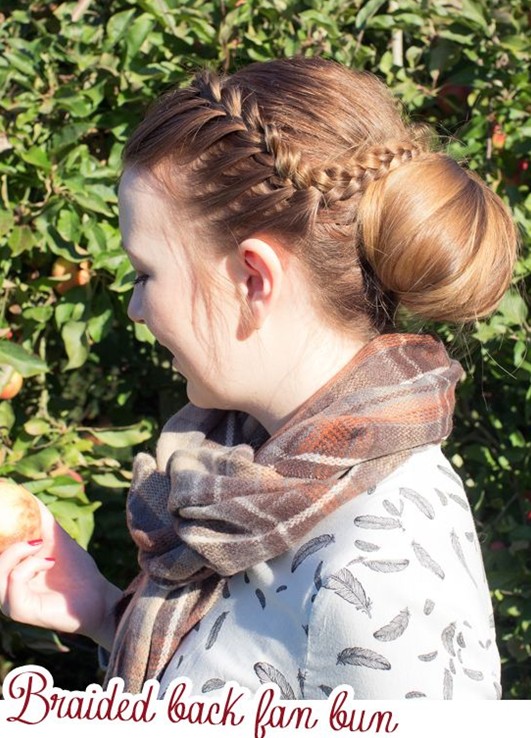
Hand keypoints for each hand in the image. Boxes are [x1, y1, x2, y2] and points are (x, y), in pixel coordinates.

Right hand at [0, 497, 121, 650]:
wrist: (99, 596)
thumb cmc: (78, 572)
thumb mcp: (56, 540)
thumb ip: (41, 522)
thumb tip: (29, 496)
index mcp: (9, 574)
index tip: (1, 504)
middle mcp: (4, 589)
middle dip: (1, 542)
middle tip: (18, 526)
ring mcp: (9, 602)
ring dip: (17, 551)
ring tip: (39, 544)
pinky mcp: (19, 611)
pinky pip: (14, 580)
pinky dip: (31, 564)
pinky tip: (49, 561)